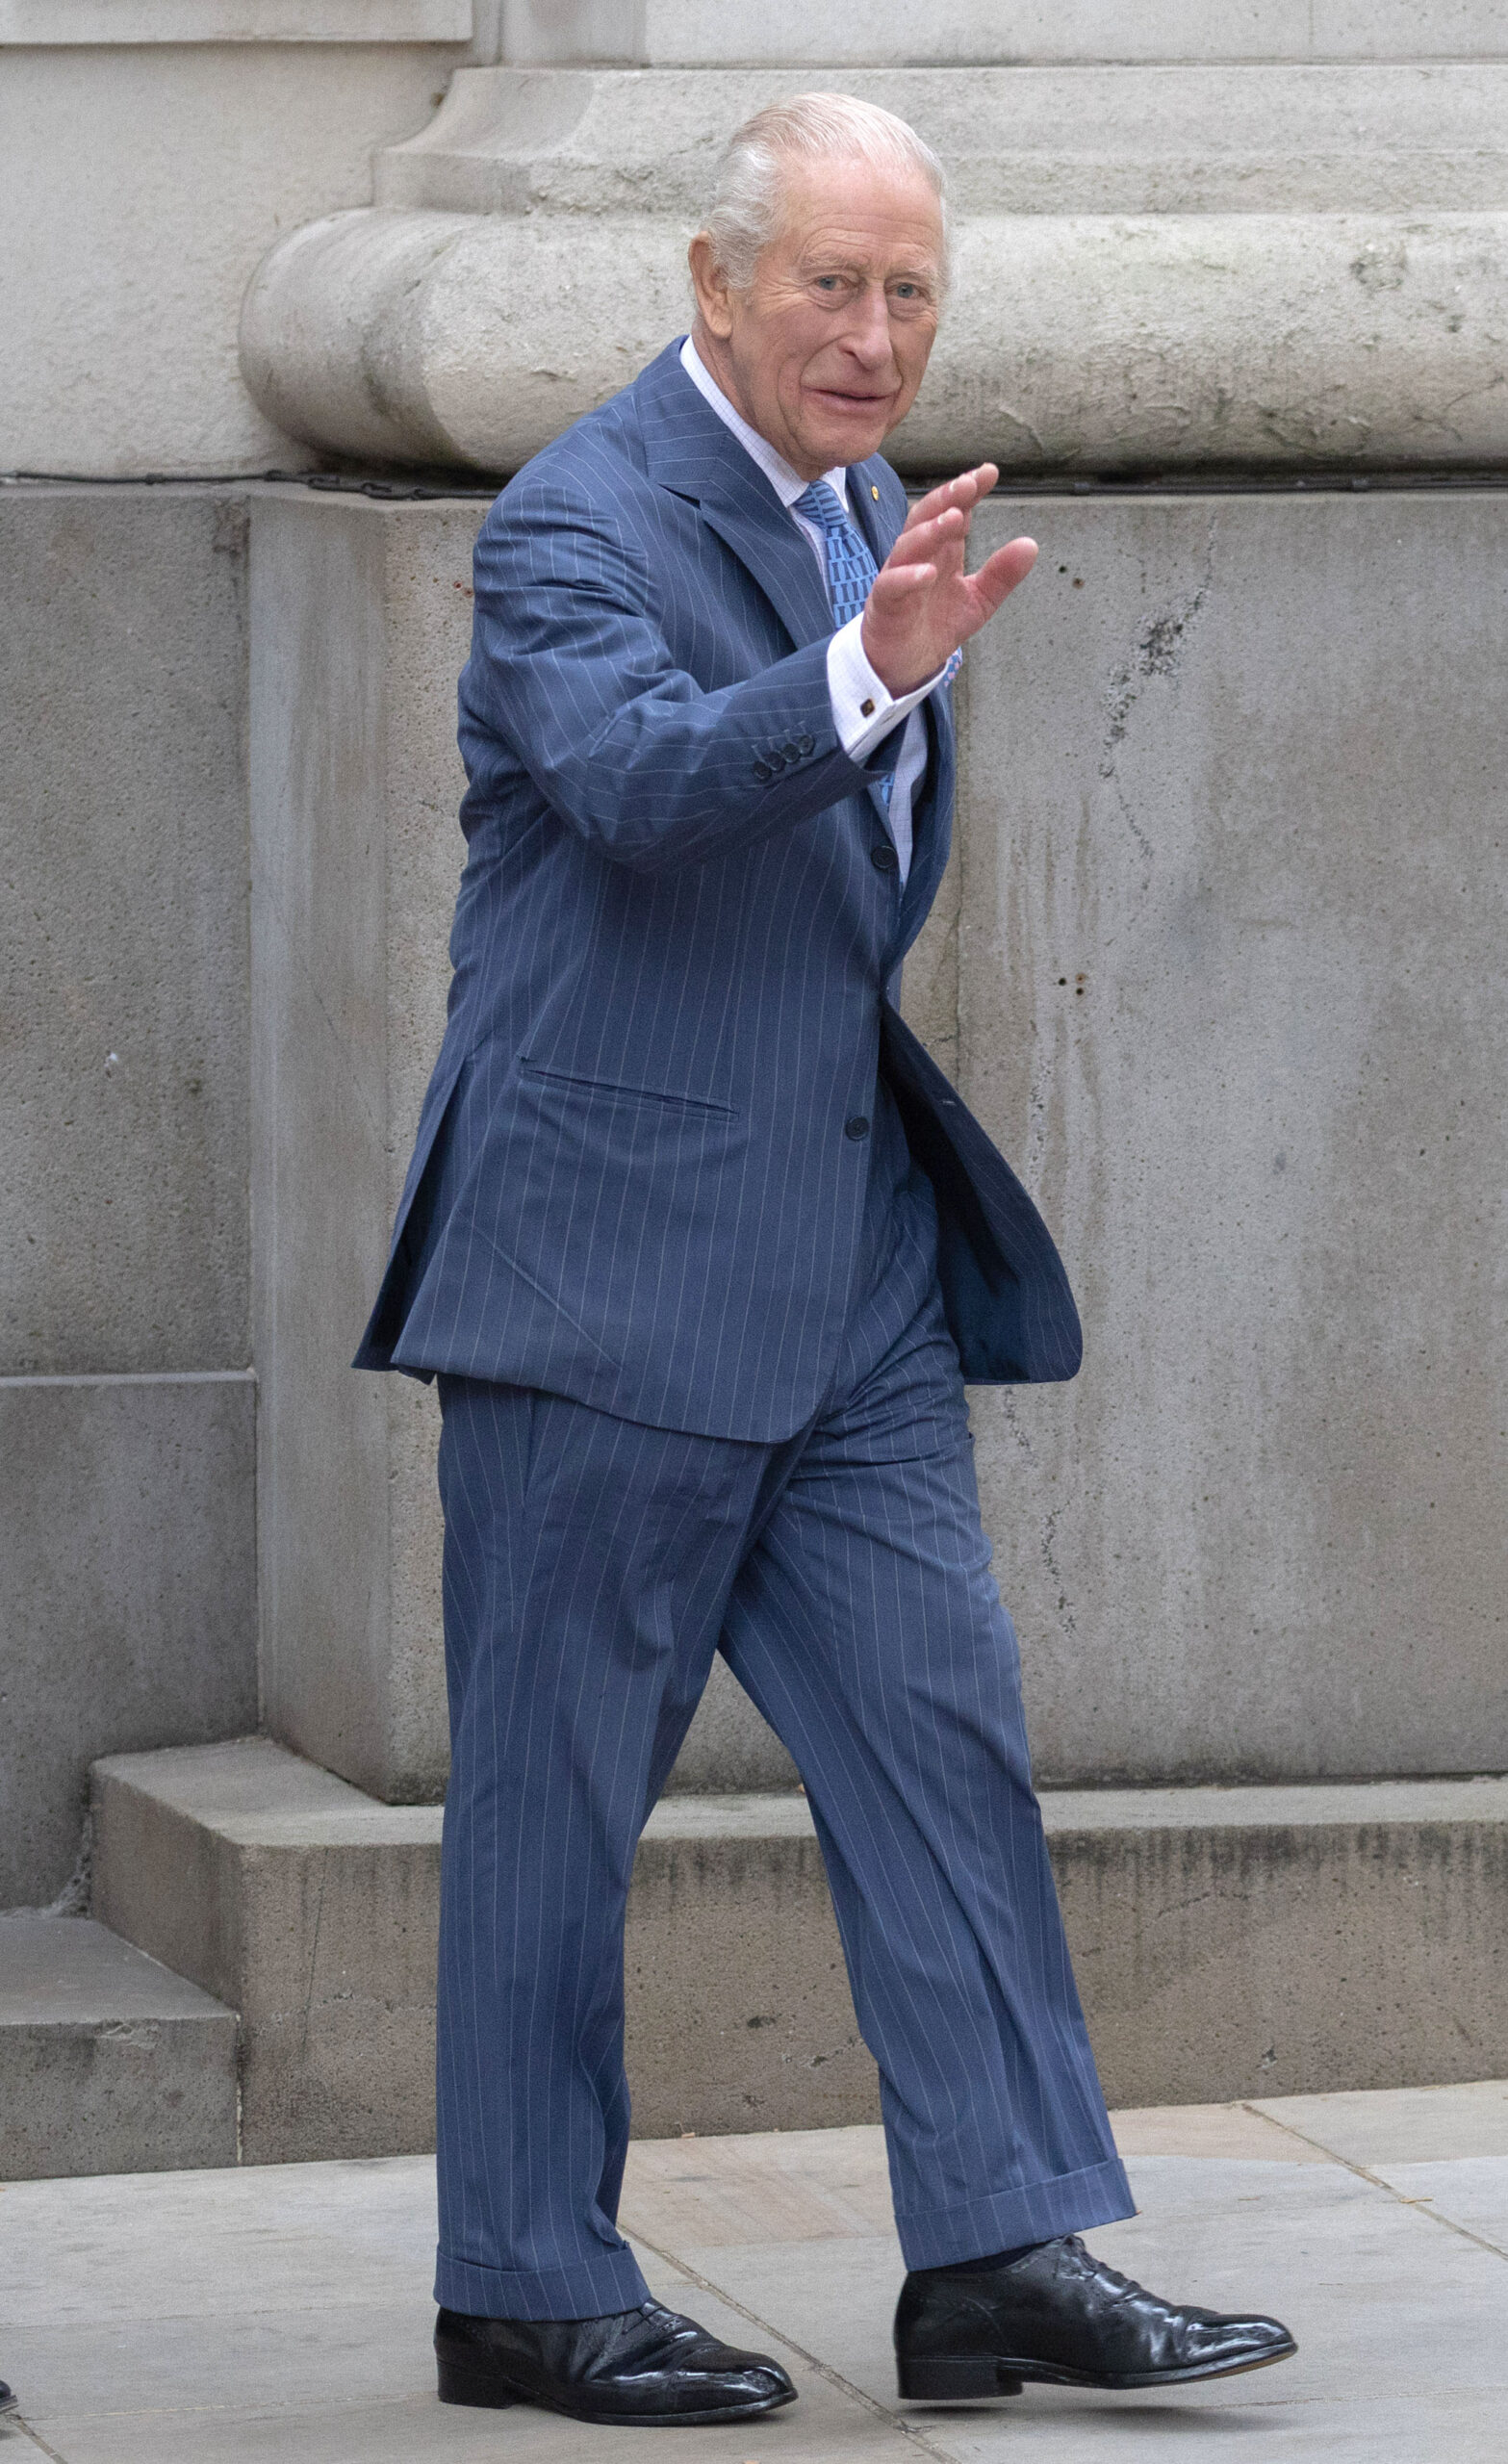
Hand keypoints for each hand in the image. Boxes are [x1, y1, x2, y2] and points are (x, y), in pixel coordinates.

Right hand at [859, 465, 1036, 697]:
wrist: (904, 664)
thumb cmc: (935, 625)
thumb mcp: (979, 601)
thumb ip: (1002, 575)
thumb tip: (1031, 544)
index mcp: (942, 551)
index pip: (954, 511)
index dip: (969, 491)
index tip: (989, 473)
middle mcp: (919, 557)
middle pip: (927, 517)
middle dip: (946, 497)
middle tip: (968, 484)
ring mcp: (899, 577)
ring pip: (908, 545)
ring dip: (930, 531)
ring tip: (953, 519)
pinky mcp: (886, 604)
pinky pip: (892, 585)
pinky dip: (909, 577)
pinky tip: (928, 573)